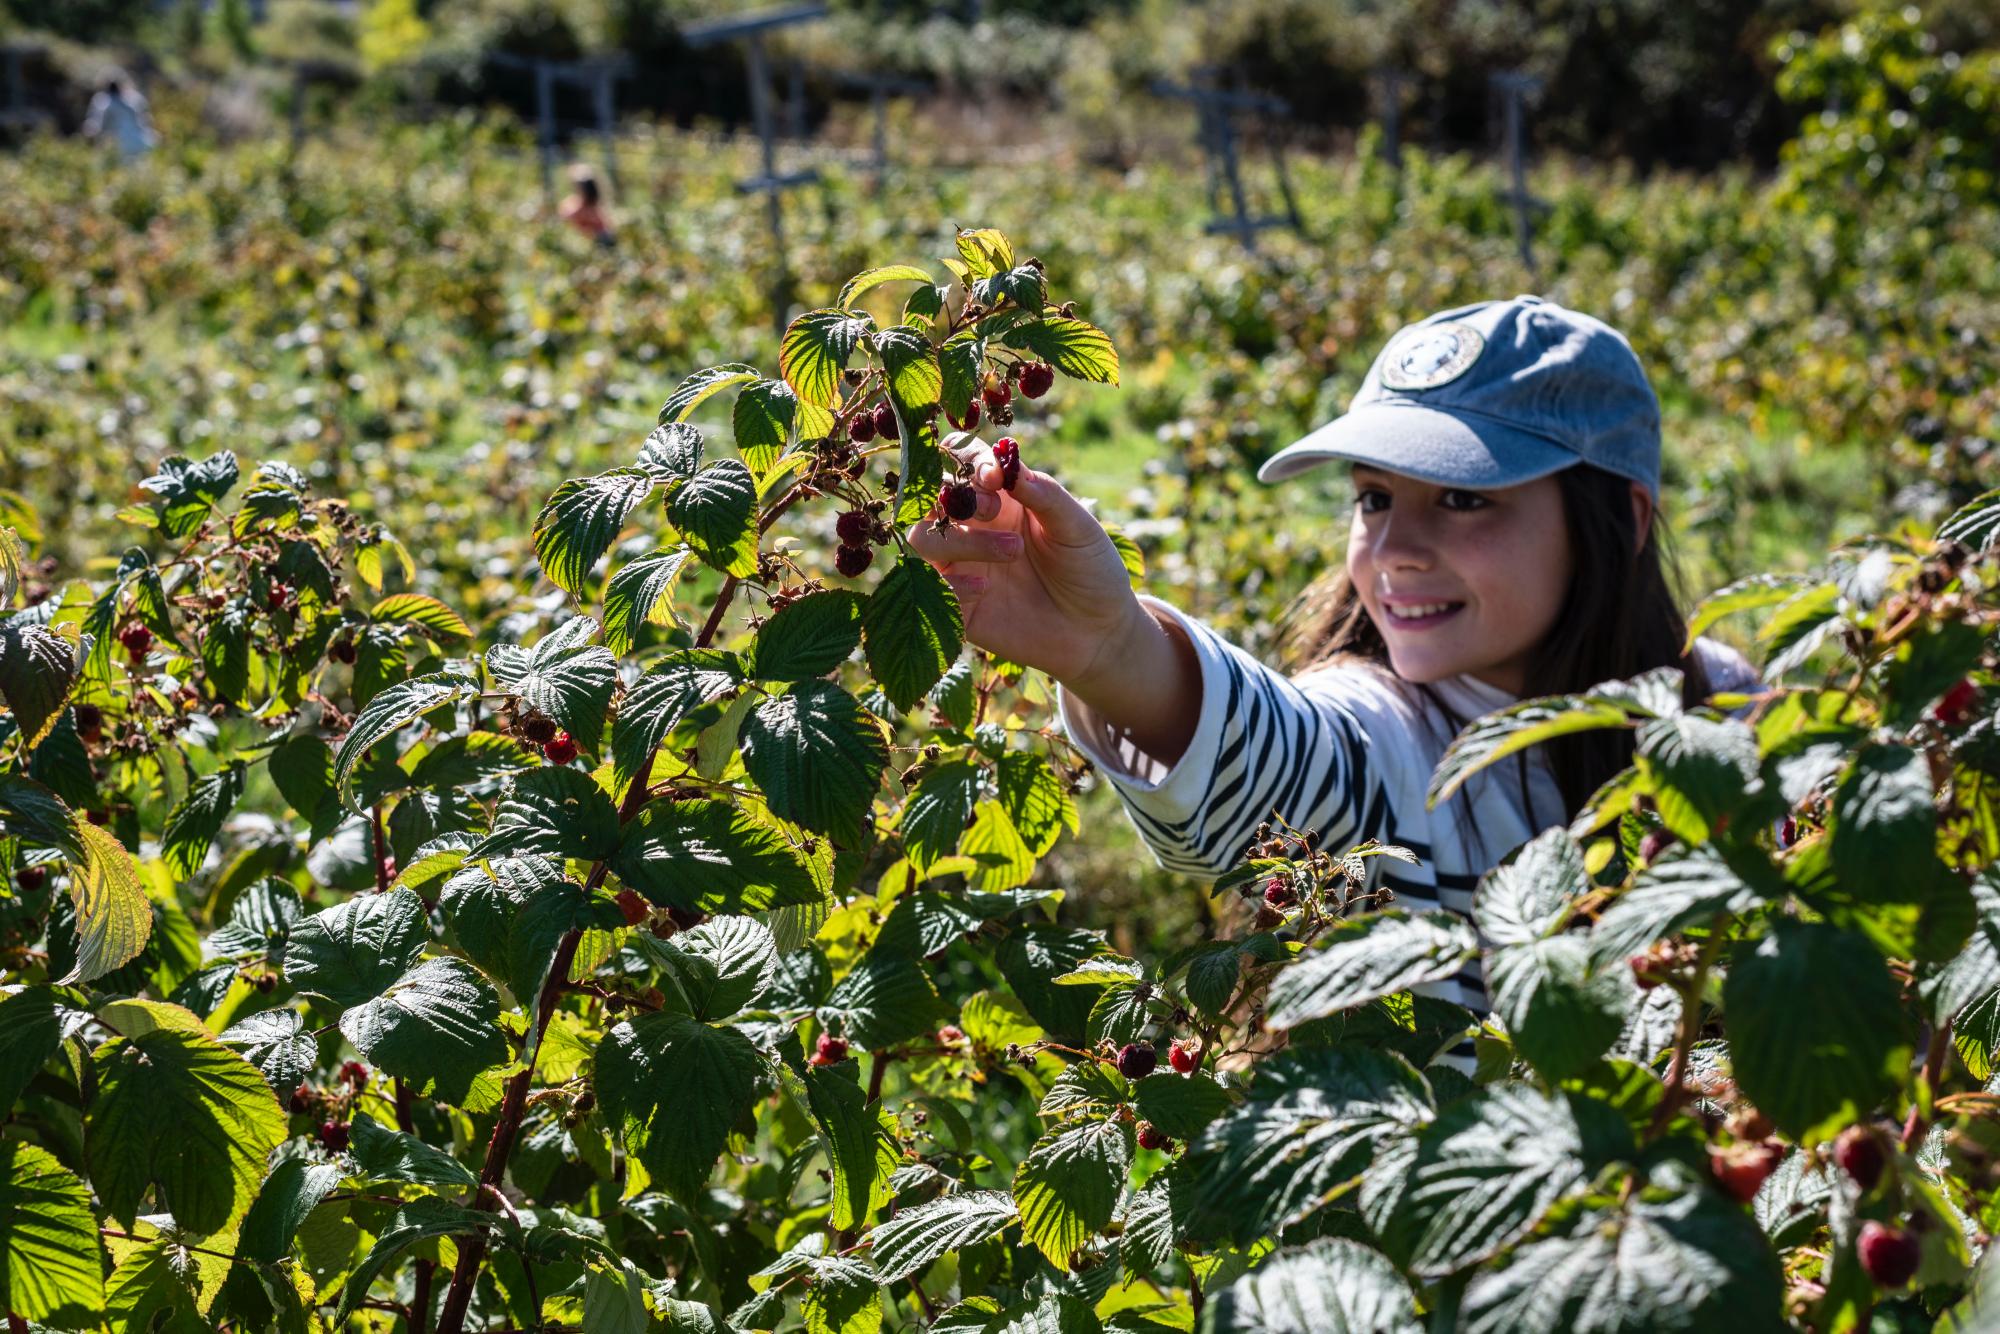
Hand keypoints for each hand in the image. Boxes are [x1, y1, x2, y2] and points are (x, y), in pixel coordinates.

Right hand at [907, 437, 1148, 691]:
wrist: (1099, 632)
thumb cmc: (1091, 570)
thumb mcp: (1078, 527)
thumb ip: (1044, 493)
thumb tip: (1007, 462)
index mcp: (1002, 498)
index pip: (964, 463)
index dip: (970, 462)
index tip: (994, 476)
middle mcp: (974, 528)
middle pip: (933, 497)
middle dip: (955, 495)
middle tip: (993, 509)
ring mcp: (963, 567)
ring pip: (924, 539)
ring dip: (960, 540)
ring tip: (1012, 553)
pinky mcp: (958, 607)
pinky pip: (932, 589)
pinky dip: (952, 585)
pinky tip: (985, 590)